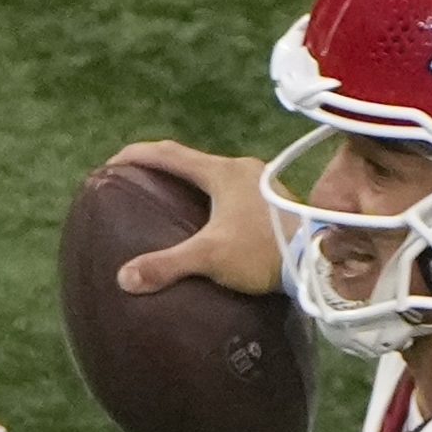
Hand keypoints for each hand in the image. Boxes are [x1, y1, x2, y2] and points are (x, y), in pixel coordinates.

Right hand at [112, 139, 283, 296]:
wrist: (318, 262)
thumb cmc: (264, 252)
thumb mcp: (211, 257)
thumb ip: (167, 265)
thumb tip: (125, 278)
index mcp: (221, 172)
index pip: (168, 153)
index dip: (136, 155)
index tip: (112, 164)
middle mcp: (242, 169)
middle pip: (192, 161)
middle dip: (162, 168)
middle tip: (138, 182)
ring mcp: (261, 183)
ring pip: (216, 175)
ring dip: (191, 183)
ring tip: (170, 201)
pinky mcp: (275, 202)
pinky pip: (234, 191)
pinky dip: (213, 198)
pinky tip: (210, 220)